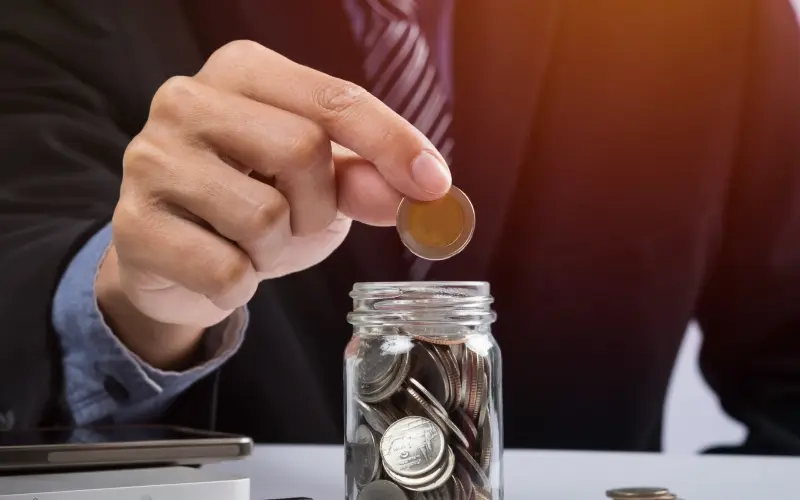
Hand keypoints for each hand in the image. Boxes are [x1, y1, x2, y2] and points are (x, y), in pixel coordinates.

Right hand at [98, 41, 450, 365]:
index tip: (434, 184)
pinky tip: (222, 268)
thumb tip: (419, 192)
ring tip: (254, 243)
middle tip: (301, 219)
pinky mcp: (132, 225)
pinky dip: (243, 285)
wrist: (177, 256)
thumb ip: (366, 180)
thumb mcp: (320, 184)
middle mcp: (187, 100)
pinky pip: (225, 270)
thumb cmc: (254, 203)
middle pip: (302, 151)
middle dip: (321, 205)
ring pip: (264, 216)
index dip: (392, 142)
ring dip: (279, 249)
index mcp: (242, 71)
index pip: (333, 98)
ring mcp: (151, 160)